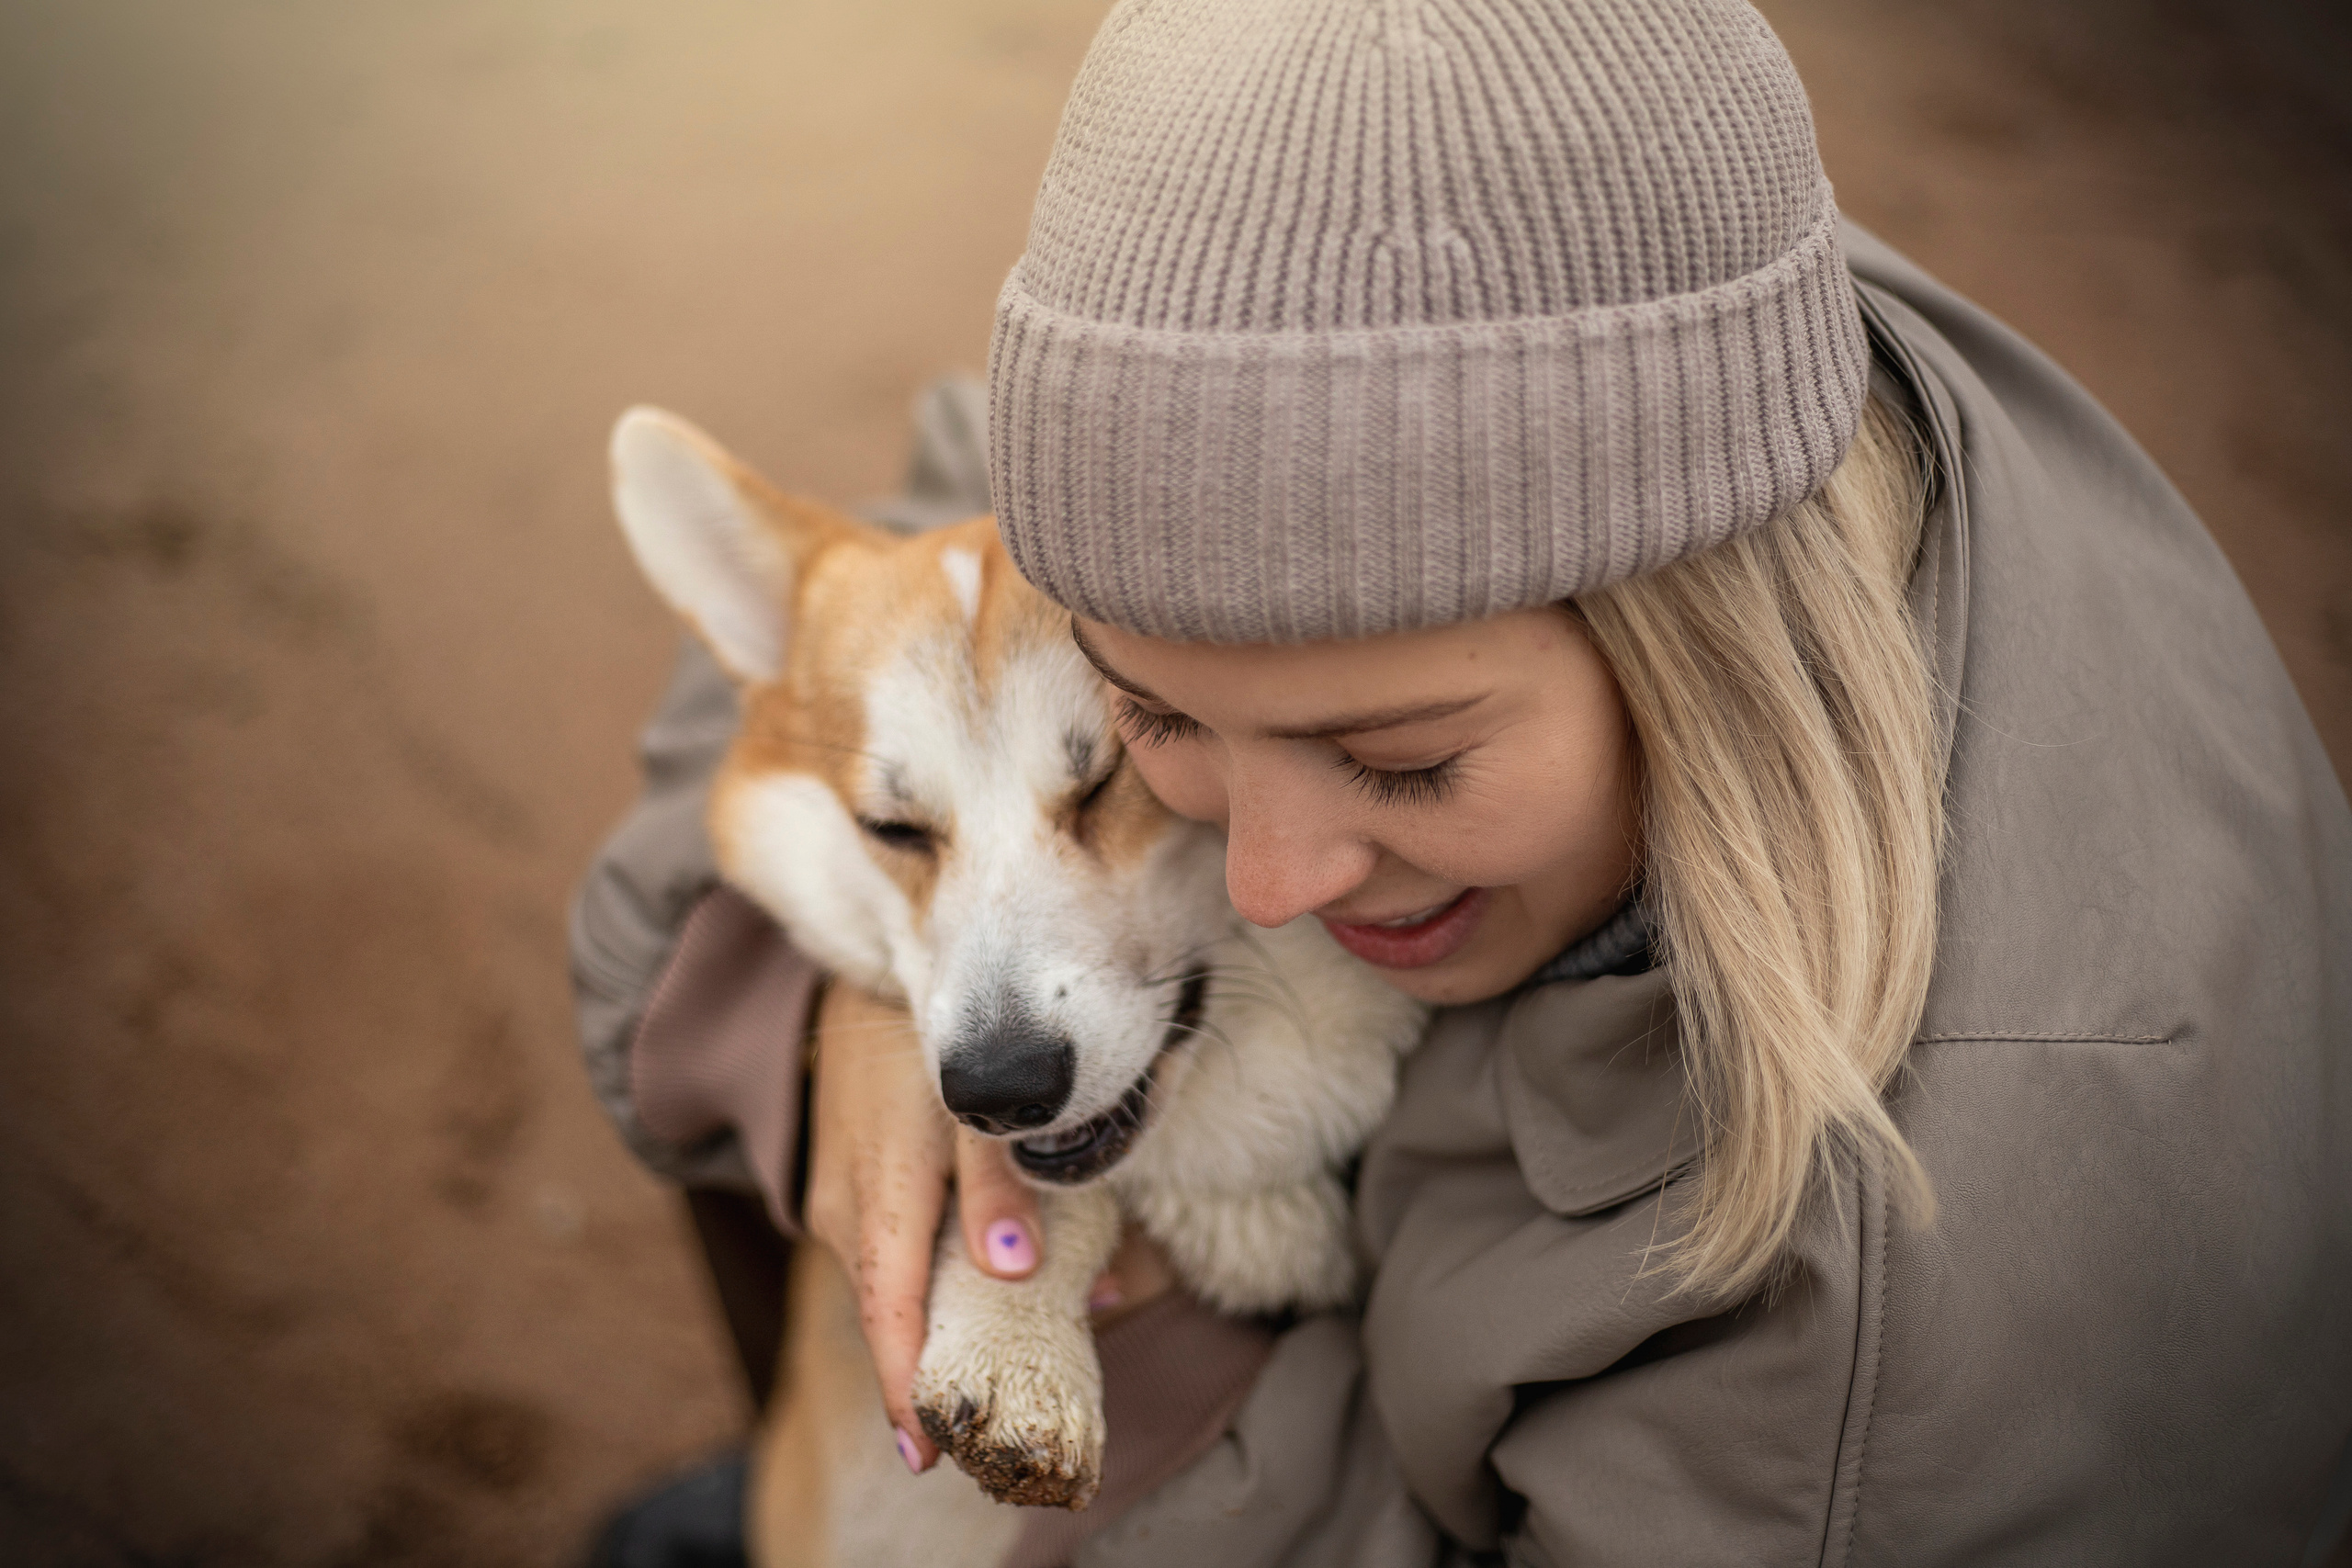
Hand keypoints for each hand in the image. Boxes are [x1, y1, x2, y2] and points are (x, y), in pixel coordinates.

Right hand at [802, 980, 1044, 1472]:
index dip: (907, 1386)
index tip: (928, 1451)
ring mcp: (833, 1200)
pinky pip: (885, 1254)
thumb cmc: (927, 1037)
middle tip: (986, 1419)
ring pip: (888, 1284)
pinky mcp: (841, 1190)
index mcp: (879, 1189)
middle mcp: (843, 1206)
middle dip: (934, 1367)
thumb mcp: (971, 1100)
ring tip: (1011, 1343)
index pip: (889, 1312)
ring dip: (940, 1317)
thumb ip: (999, 1180)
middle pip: (890, 1311)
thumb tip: (1016, 1269)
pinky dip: (930, 1274)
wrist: (860, 976)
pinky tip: (989, 1272)